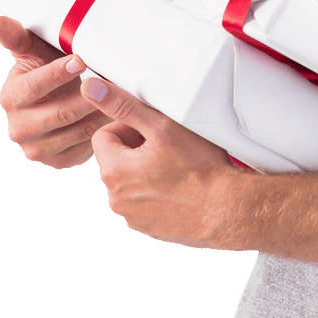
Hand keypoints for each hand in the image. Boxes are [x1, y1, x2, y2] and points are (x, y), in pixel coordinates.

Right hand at [0, 15, 111, 168]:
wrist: (58, 101)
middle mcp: (18, 128)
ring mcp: (37, 149)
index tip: (80, 59)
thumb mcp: (35, 52)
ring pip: (77, 131)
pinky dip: (104, 131)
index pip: (33, 86)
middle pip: (59, 113)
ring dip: (102, 114)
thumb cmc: (49, 69)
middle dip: (89, 97)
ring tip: (122, 97)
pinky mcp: (57, 162)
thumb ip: (18, 37)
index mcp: (10, 98)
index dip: (56, 73)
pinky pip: (86, 147)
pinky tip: (119, 116)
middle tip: (112, 82)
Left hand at [80, 75, 242, 248]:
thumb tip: (91, 89)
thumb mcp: (161, 126)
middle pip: (116, 159)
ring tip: (176, 166)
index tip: (153, 129)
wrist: (227, 210)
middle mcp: (116, 199)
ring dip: (145, 170)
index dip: (129, 126)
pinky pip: (143, 202)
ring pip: (130, 181)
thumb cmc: (199, 169)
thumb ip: (124, 105)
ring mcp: (132, 217)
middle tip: (168, 145)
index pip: (103, 135)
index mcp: (113, 172)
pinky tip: (180, 186)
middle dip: (137, 148)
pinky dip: (156, 192)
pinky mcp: (149, 228)